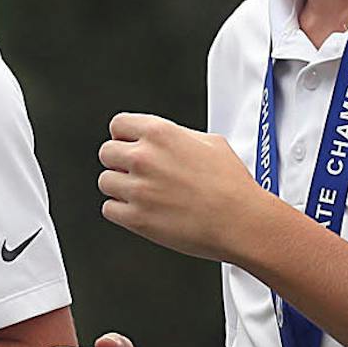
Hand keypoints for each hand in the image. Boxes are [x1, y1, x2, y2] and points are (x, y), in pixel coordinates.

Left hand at [98, 112, 270, 262]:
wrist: (241, 221)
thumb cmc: (232, 185)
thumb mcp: (211, 143)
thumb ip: (179, 137)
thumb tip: (165, 140)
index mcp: (160, 133)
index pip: (118, 125)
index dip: (124, 137)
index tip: (128, 146)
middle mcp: (144, 157)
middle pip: (106, 152)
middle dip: (120, 162)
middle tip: (137, 174)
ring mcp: (138, 188)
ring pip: (105, 182)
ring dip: (120, 188)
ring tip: (144, 195)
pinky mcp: (136, 218)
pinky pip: (109, 209)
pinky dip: (122, 211)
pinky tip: (142, 210)